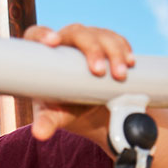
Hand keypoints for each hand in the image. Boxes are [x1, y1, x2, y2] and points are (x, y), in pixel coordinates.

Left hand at [23, 23, 135, 140]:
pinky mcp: (106, 43)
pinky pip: (116, 40)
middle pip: (76, 34)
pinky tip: (130, 62)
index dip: (42, 34)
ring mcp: (87, 40)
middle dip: (91, 50)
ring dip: (113, 53)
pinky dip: (124, 50)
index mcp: (44, 55)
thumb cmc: (63, 108)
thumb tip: (40, 133)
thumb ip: (46, 122)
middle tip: (99, 71)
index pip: (36, 35)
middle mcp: (65, 42)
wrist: (89, 108)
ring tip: (120, 75)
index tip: (53, 42)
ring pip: (100, 36)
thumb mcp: (54, 116)